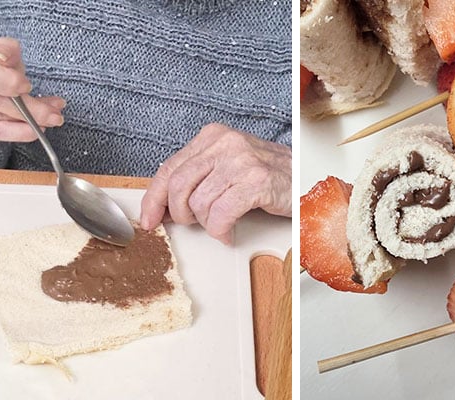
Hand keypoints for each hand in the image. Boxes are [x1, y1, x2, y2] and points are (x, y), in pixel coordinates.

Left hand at [140, 123, 290, 243]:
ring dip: (207, 224)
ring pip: (199, 204)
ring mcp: (241, 160)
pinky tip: (229, 232)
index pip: (169, 168)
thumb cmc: (268, 176)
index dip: (153, 198)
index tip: (149, 218)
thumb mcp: (228, 166)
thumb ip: (198, 177)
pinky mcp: (256, 181)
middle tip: (194, 223)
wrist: (305, 179)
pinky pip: (220, 215)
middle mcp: (225, 143)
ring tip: (222, 224)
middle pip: (178, 186)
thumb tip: (163, 204)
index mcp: (213, 136)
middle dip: (180, 214)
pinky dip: (220, 231)